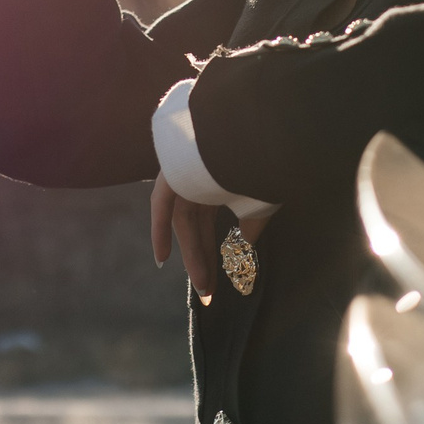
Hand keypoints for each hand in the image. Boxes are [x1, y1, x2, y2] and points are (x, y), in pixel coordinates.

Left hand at [151, 173, 269, 298]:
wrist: (252, 131)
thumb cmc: (263, 164)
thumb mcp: (263, 200)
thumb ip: (253, 222)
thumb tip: (247, 240)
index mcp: (222, 182)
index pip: (213, 224)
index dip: (215, 251)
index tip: (222, 278)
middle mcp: (201, 180)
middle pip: (198, 228)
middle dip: (203, 260)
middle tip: (208, 292)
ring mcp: (185, 175)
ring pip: (185, 223)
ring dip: (192, 255)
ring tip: (202, 286)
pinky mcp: (174, 172)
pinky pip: (163, 204)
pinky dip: (161, 230)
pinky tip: (162, 259)